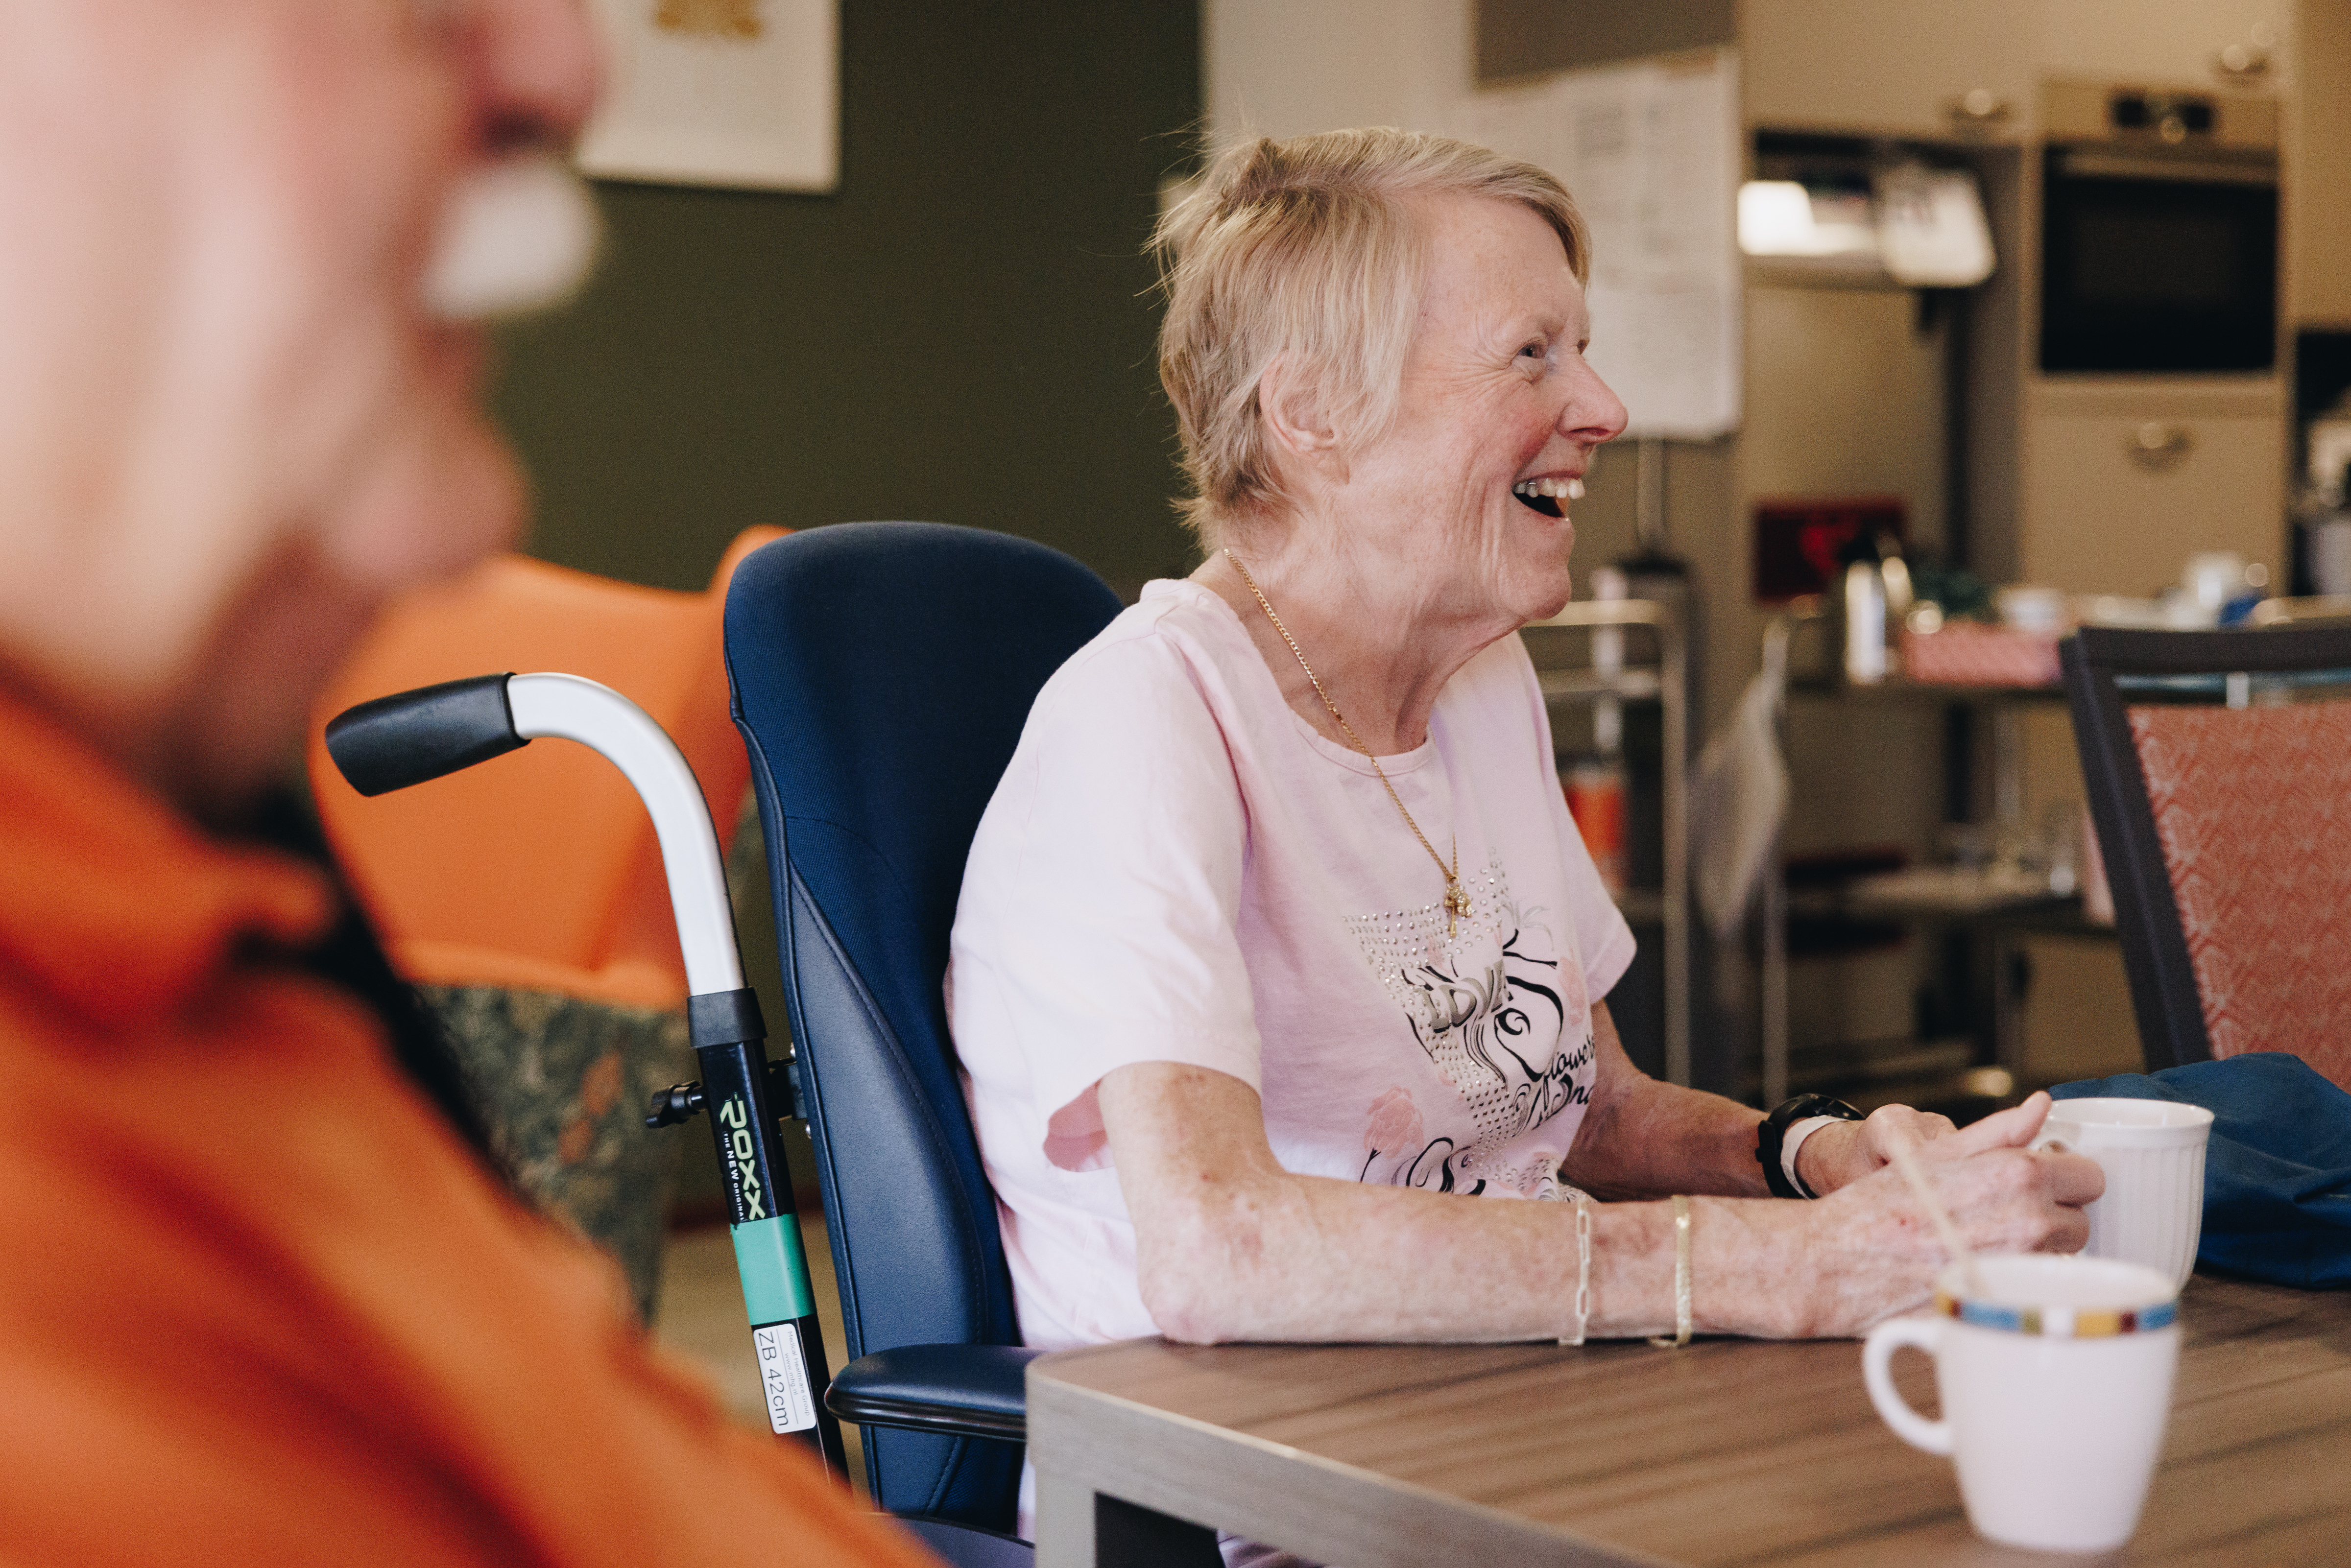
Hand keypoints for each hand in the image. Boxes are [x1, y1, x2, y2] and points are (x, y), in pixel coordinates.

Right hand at [1778, 1092, 2104, 1336]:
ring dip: (2036, 1251)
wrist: (1831, 1263)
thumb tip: (2040, 1106)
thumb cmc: (1875, 1207)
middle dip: (2051, 1215)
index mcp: (2017, 1176)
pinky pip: (2036, 1293)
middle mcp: (2028, 1225)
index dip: (2062, 1176)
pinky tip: (1979, 1272)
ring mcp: (2021, 1271)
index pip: (2090, 1177)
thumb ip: (1999, 1129)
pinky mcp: (2008, 1308)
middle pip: (2081, 1222)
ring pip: (2061, 1259)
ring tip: (1984, 1243)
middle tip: (2001, 1213)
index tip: (2037, 1180)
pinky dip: (2017, 1283)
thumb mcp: (1935, 1151)